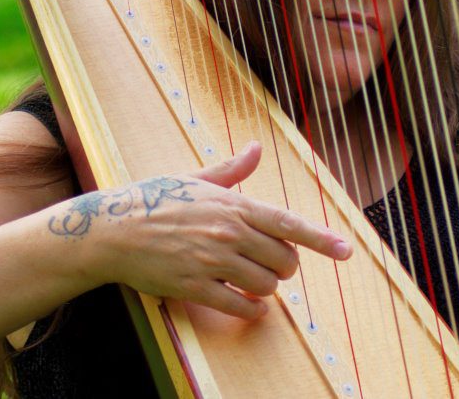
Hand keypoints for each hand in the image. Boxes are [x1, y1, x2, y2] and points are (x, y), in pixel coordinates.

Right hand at [64, 142, 351, 319]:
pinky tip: (245, 303)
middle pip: (283, 260)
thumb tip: (256, 148)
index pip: (288, 223)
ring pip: (265, 285)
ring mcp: (211, 261)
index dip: (321, 238)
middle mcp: (227, 232)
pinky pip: (240, 306)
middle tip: (269, 265)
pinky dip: (250, 309)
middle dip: (284, 267)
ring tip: (250, 280)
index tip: (346, 250)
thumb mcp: (194, 178)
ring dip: (265, 288)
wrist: (113, 229)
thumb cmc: (154, 200)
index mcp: (233, 204)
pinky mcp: (194, 287)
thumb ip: (231, 170)